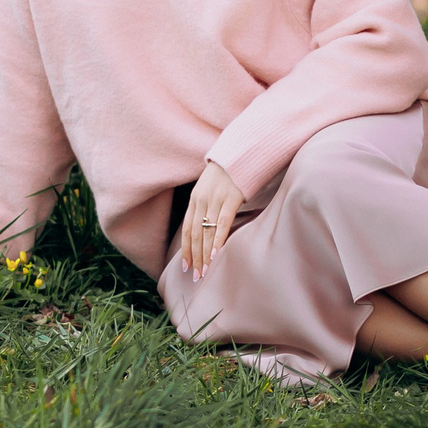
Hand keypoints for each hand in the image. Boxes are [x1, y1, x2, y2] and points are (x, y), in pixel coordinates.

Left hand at [179, 160, 241, 281]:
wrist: (242, 151)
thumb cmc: (228, 173)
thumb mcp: (211, 188)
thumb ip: (207, 206)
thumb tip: (207, 228)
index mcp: (195, 198)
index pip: (187, 229)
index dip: (186, 249)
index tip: (186, 266)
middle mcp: (202, 199)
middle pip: (195, 234)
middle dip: (195, 257)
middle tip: (196, 276)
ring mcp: (216, 199)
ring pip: (207, 232)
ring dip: (205, 255)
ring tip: (205, 272)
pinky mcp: (231, 198)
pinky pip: (223, 223)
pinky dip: (218, 241)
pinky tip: (216, 255)